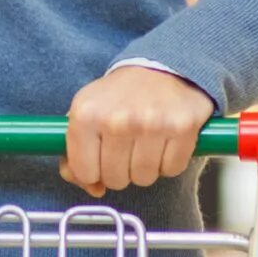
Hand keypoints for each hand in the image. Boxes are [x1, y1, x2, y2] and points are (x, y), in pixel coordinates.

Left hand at [63, 68, 212, 198]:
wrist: (161, 68)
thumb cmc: (120, 96)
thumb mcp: (86, 114)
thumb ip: (76, 154)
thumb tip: (91, 188)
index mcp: (86, 114)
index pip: (84, 172)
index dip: (92, 172)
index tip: (99, 158)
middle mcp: (117, 119)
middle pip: (115, 180)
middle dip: (120, 171)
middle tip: (125, 148)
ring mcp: (151, 124)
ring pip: (144, 178)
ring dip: (145, 168)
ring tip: (145, 143)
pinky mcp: (181, 128)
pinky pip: (171, 170)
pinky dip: (168, 162)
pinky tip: (164, 141)